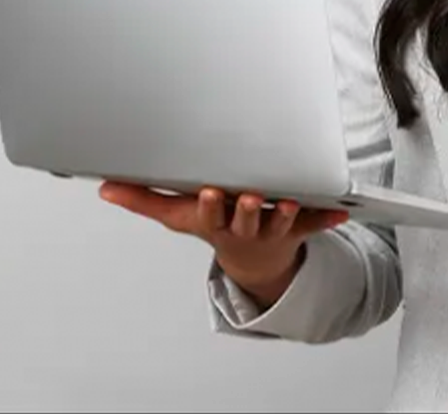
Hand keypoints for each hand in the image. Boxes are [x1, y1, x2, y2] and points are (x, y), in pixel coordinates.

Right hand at [99, 181, 348, 308]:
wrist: (253, 260)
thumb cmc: (213, 225)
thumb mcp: (177, 216)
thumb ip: (142, 199)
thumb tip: (105, 187)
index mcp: (216, 222)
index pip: (211, 215)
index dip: (211, 206)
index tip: (210, 193)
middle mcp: (244, 226)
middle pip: (247, 220)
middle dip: (249, 210)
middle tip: (253, 197)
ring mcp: (272, 228)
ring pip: (280, 222)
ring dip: (286, 214)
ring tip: (290, 202)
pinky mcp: (297, 225)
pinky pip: (315, 223)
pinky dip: (327, 218)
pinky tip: (342, 212)